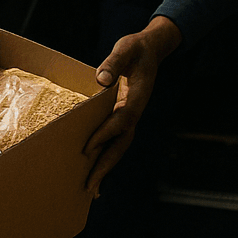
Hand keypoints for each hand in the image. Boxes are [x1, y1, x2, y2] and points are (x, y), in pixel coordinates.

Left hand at [82, 16, 182, 193]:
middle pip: (121, 144)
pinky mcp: (124, 117)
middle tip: (91, 187)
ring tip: (91, 189)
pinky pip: (115, 141)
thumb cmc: (136, 48)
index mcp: (137, 97)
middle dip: (105, 166)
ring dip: (105, 168)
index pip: (120, 120)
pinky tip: (94, 170)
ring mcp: (131, 116)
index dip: (104, 134)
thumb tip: (102, 79)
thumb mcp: (126, 48)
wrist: (150, 50)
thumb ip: (115, 62)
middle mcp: (135, 112)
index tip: (87, 149)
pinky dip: (105, 157)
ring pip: (119, 147)